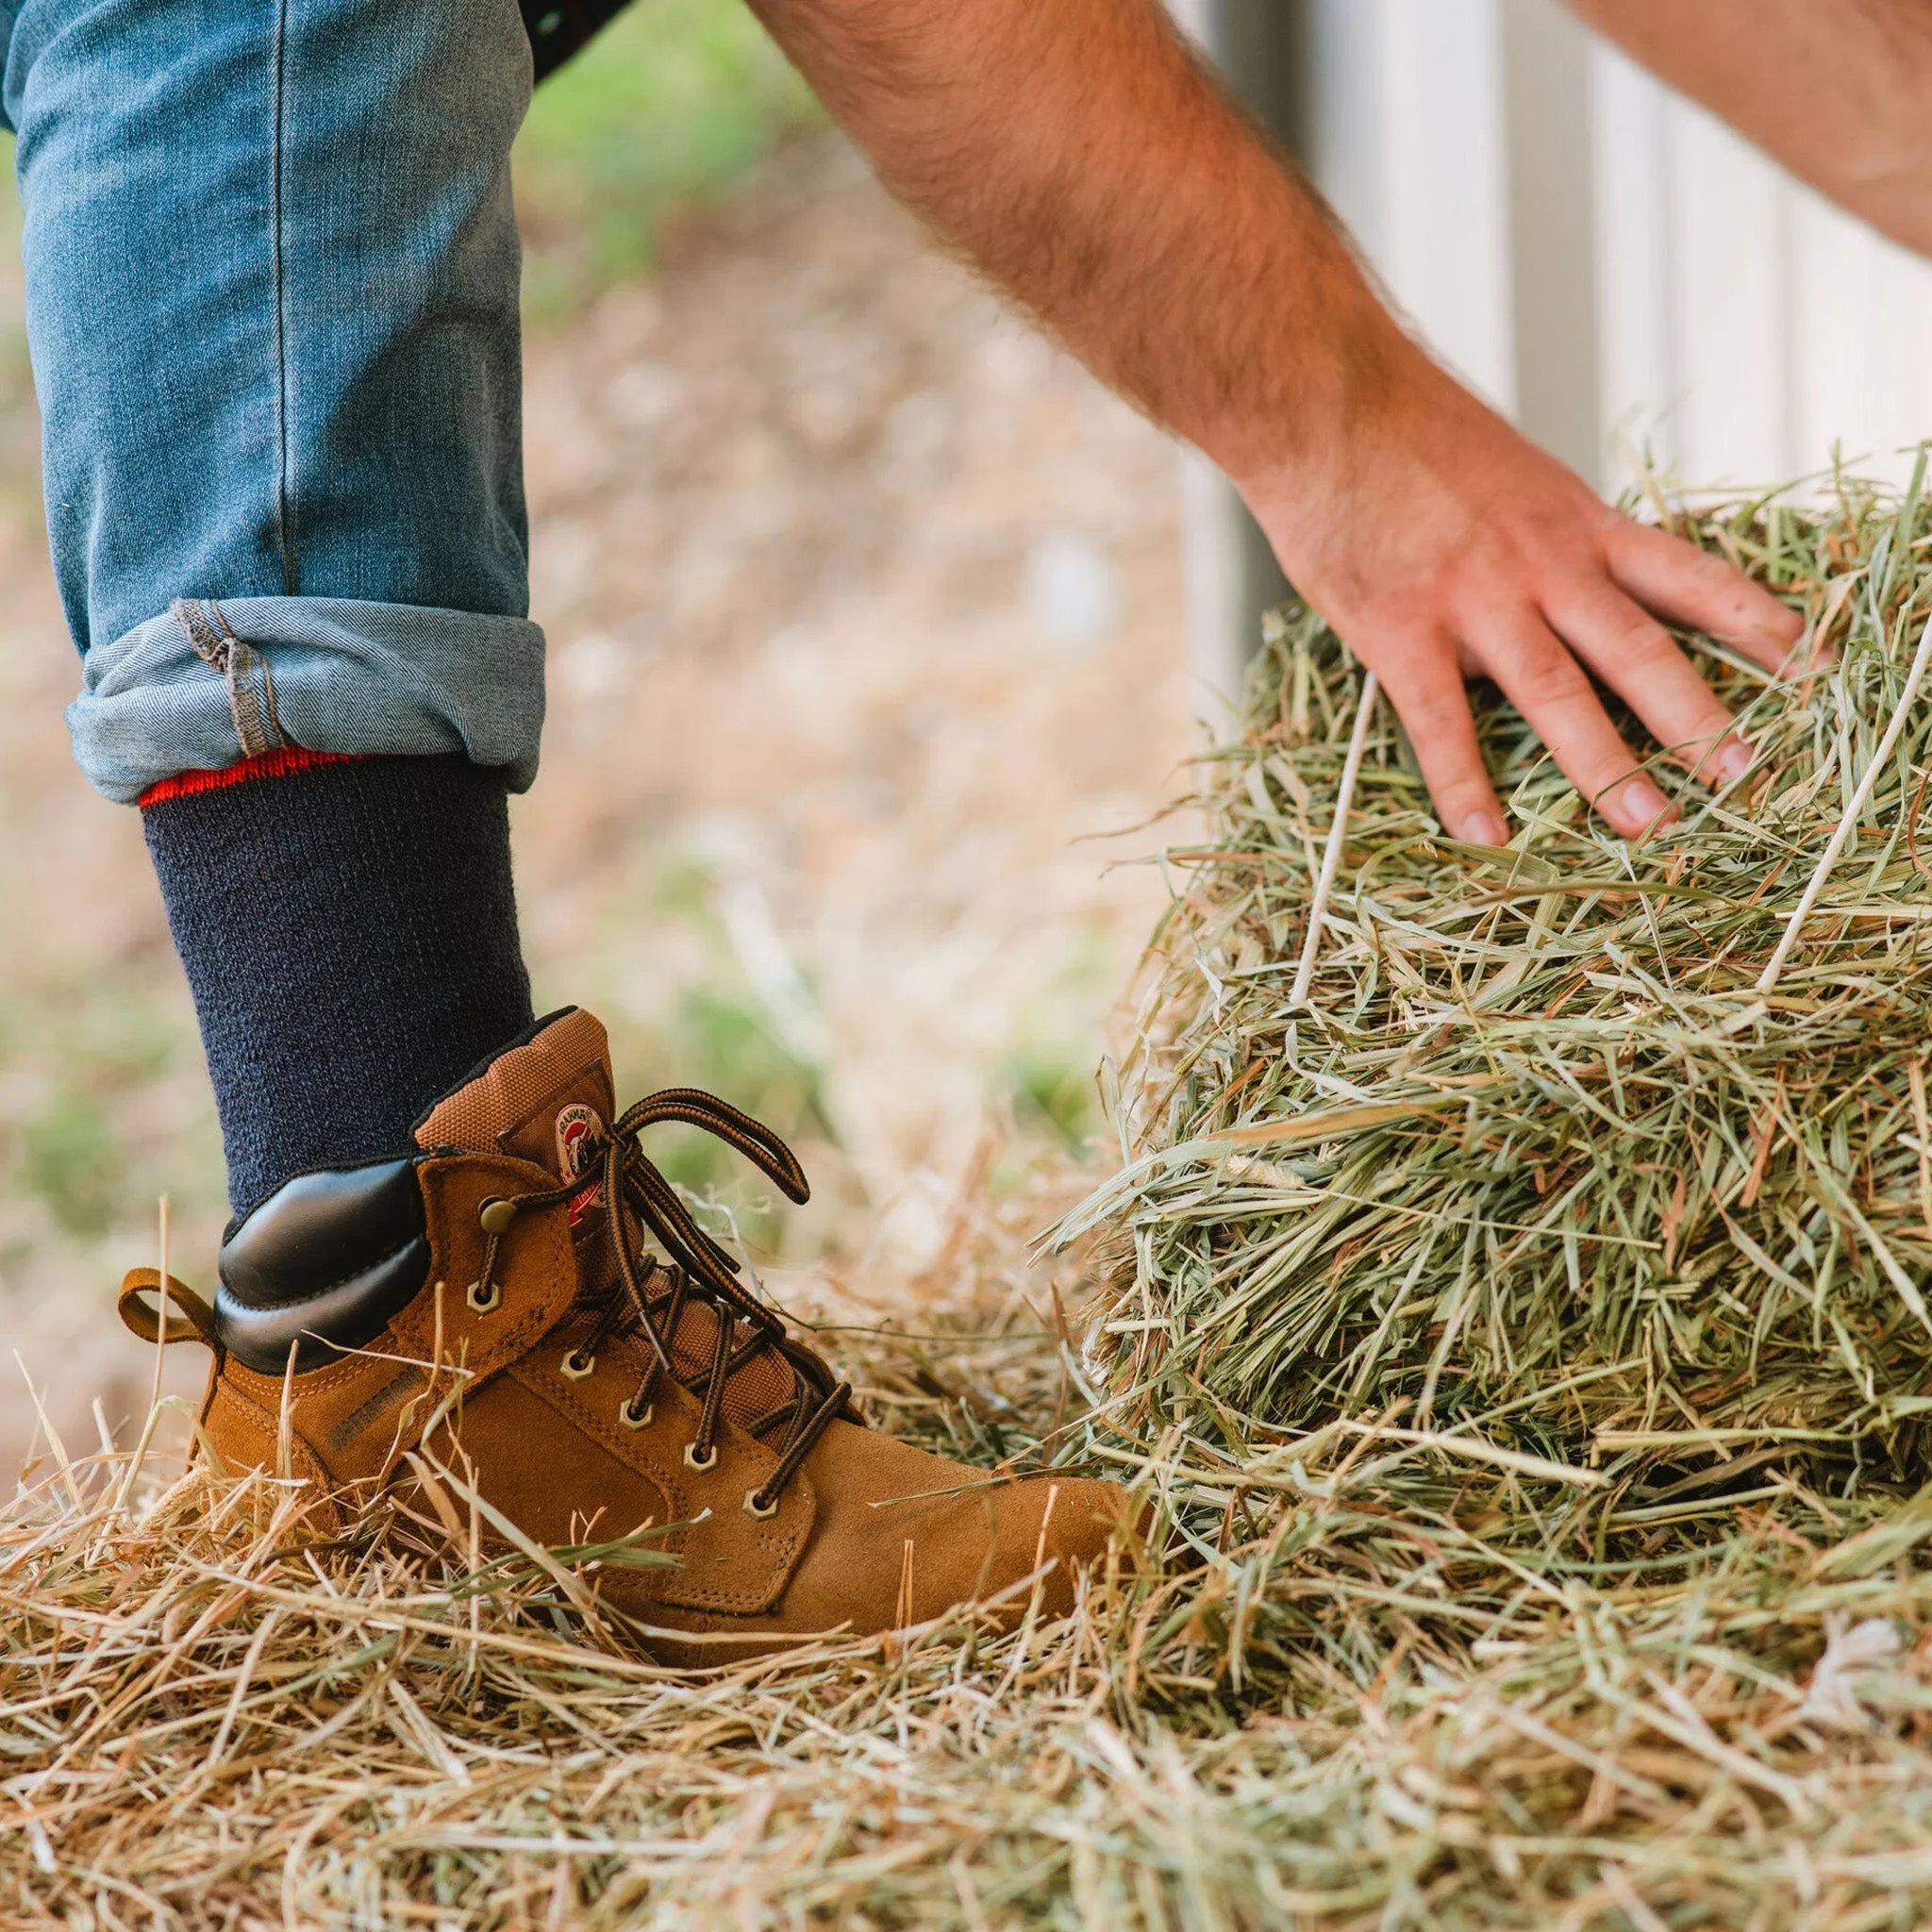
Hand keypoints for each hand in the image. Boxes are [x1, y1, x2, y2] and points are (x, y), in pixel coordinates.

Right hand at [1239, 354, 1805, 841]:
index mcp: (1574, 522)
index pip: (1687, 576)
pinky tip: (1483, 834)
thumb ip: (1544, 537)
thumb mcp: (1510, 472)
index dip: (1753, 622)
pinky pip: (1440, 721)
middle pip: (1637, 648)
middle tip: (1742, 774)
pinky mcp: (1401, 630)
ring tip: (1645, 821)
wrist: (1325, 399)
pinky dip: (1463, 784)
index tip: (1808, 664)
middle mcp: (1541, 563)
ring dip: (1605, 762)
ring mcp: (1473, 599)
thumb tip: (1562, 595)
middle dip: (1695, 716)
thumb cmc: (1406, 431)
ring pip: (1557, 691)